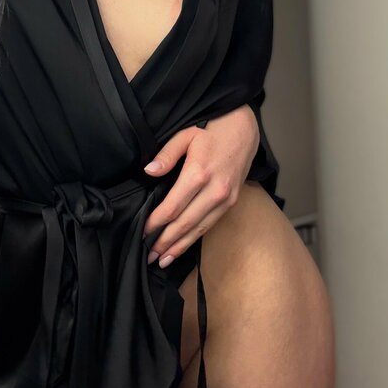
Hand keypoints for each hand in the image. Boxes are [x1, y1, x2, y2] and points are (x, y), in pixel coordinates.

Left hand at [142, 104, 258, 267]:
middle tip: (149, 255)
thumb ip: (166, 155)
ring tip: (162, 259)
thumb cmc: (212, 129)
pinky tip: (182, 247)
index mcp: (199, 173)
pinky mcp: (232, 202)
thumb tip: (149, 172)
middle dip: (165, 241)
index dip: (156, 222)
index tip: (143, 231)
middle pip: (185, 223)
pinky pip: (210, 224)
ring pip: (199, 229)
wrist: (244, 128)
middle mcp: (214, 190)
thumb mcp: (185, 135)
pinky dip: (194, 238)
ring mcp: (226, 198)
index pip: (173, 206)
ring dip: (179, 246)